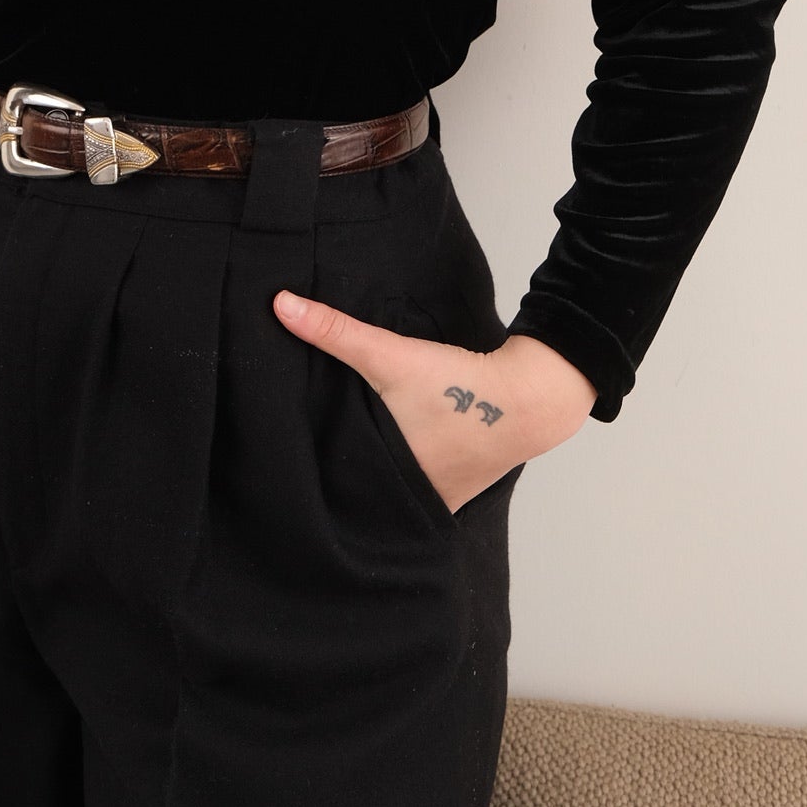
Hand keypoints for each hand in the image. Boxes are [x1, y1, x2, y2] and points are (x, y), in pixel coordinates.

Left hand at [272, 292, 596, 513]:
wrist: (527, 398)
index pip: (330, 486)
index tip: (285, 461)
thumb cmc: (458, 384)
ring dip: (373, 476)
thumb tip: (279, 304)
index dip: (308, 473)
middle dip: (338, 473)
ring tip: (340, 455)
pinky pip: (418, 488)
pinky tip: (392, 457)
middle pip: (359, 490)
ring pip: (389, 492)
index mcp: (385, 482)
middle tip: (306, 452)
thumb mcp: (390, 355)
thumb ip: (335, 330)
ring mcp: (436, 501)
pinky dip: (405, 475)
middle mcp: (408, 502)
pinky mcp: (456, 491)